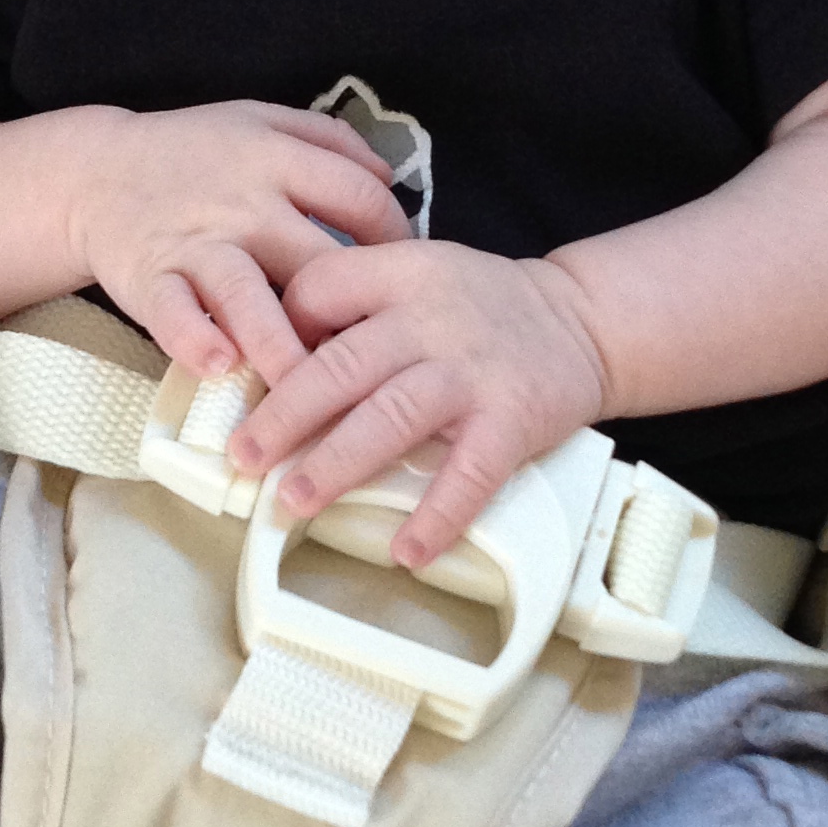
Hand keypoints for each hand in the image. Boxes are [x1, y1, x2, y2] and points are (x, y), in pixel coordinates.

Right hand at [68, 101, 408, 380]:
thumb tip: (388, 174)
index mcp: (276, 159)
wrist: (96, 172)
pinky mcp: (150, 278)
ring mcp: (194, 243)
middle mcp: (241, 202)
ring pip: (244, 292)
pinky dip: (193, 338)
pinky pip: (173, 313)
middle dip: (349, 307)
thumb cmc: (191, 154)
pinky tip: (219, 365)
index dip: (395, 238)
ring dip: (277, 339)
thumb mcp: (259, 121)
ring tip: (303, 383)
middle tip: (377, 358)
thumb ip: (327, 140)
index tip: (403, 278)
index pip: (359, 197)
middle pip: (311, 256)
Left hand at [228, 240, 608, 567]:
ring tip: (294, 502)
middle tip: (245, 458)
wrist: (582, 322)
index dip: (280, 332)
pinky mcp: (512, 421)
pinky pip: (469, 474)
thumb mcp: (418, 274)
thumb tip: (278, 359)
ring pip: (390, 419)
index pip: (319, 289)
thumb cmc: (482, 308)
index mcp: (402, 274)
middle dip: (284, 417)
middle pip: (342, 367)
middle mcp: (432, 320)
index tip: (252, 377)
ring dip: (337, 465)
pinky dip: (437, 516)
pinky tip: (406, 551)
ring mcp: (472, 373)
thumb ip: (357, 302)